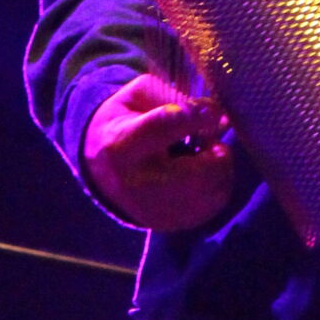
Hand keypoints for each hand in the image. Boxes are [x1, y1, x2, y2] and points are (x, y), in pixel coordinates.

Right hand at [82, 72, 234, 232]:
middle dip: (216, 152)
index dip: (195, 116)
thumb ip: (175, 95)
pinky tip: (200, 173)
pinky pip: (213, 205)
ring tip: (202, 155)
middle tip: (208, 139)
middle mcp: (136, 184)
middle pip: (197, 173)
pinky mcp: (168, 224)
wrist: (100, 169)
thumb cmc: (124, 123)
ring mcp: (153, 210)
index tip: (214, 111)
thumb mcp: (137, 96)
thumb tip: (216, 116)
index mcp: (122, 145)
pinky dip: (217, 185)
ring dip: (219, 168)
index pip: (163, 127)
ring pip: (212, 191)